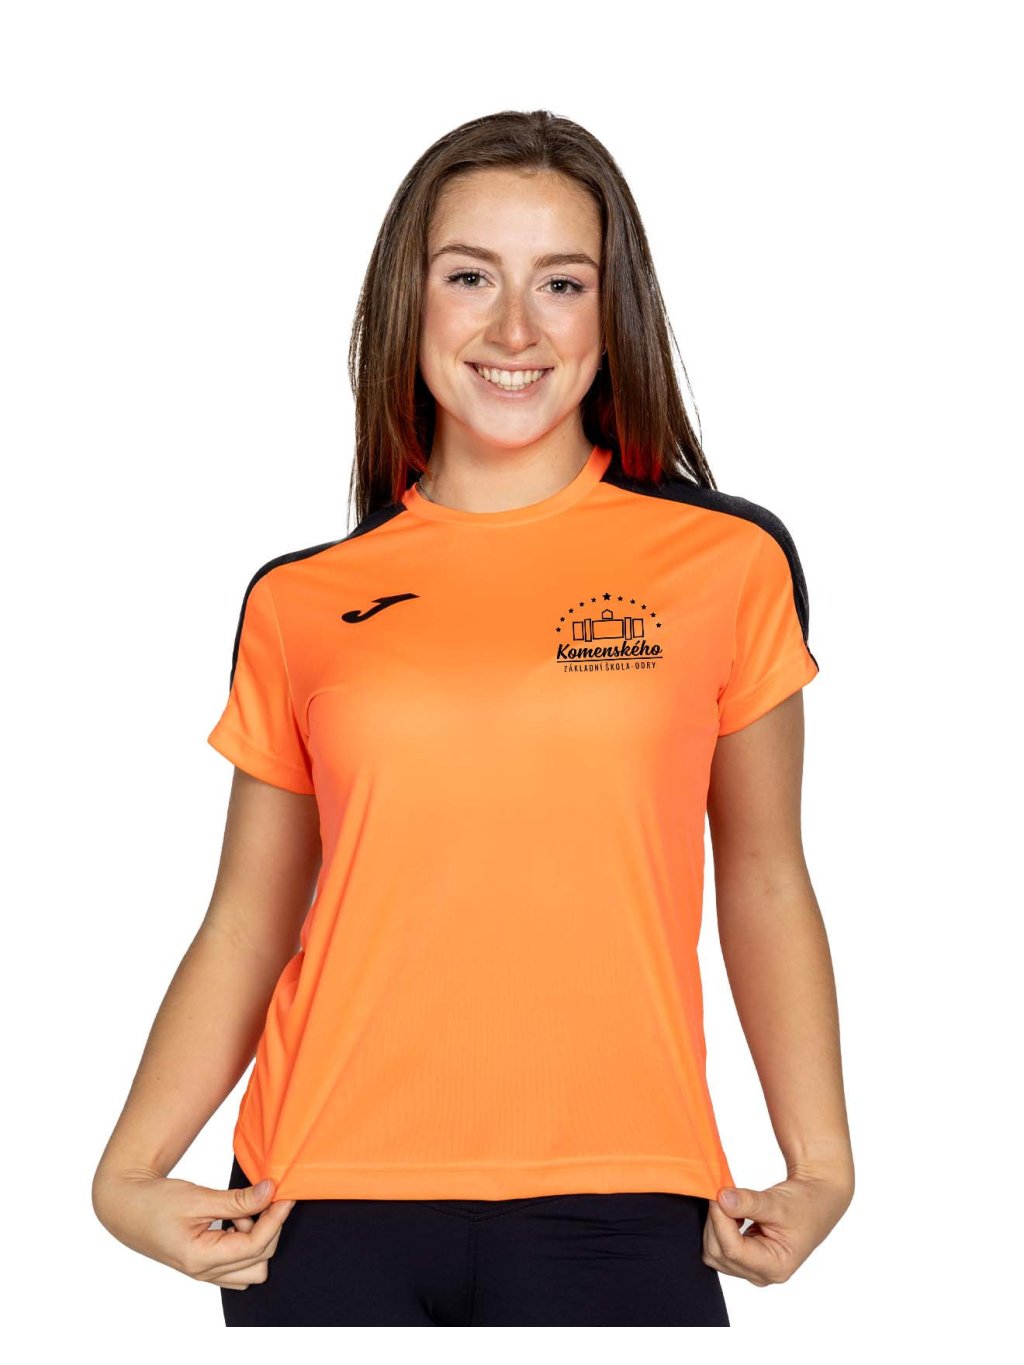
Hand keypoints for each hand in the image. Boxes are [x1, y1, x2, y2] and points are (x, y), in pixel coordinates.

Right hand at [92, 1167, 296, 1289]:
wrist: (125, 1207)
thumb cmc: (154, 1202)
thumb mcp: (198, 1197)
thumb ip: (237, 1199)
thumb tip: (271, 1191)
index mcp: (200, 1259)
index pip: (254, 1245)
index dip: (275, 1218)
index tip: (285, 1194)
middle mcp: (203, 1272)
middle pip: (259, 1262)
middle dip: (268, 1229)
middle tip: (261, 1198)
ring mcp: (203, 1272)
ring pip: (251, 1269)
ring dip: (257, 1239)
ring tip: (240, 1211)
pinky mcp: (203, 1265)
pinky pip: (237, 1265)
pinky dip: (245, 1242)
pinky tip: (234, 1218)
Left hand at [703, 1169, 852, 1285]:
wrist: (814, 1205)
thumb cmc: (803, 1206)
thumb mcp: (778, 1202)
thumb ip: (749, 1202)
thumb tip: (722, 1198)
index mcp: (776, 1266)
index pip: (733, 1249)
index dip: (720, 1220)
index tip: (717, 1194)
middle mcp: (762, 1274)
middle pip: (719, 1253)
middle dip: (716, 1222)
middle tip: (722, 1194)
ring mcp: (752, 1270)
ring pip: (714, 1252)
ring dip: (716, 1225)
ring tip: (732, 1204)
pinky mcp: (744, 1261)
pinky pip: (718, 1248)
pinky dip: (718, 1228)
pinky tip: (733, 1214)